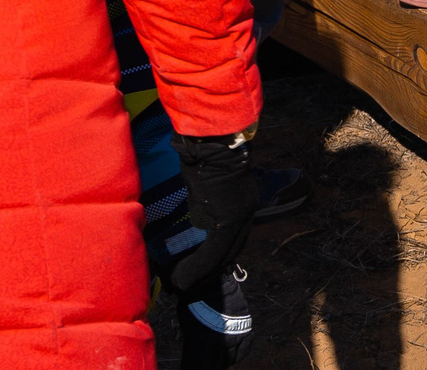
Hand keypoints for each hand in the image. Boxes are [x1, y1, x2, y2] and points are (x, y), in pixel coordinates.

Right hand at [168, 130, 257, 296]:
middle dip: (213, 268)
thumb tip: (198, 207)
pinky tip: (183, 280)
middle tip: (192, 282)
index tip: (209, 268)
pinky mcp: (227, 221)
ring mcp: (238, 217)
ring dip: (200, 271)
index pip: (236, 237)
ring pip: (219, 253)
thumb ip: (208, 196)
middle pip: (231, 250)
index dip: (222, 255)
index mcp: (243, 201)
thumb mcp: (210, 177)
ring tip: (182, 283)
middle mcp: (244, 212)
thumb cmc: (207, 150)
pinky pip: (212, 253)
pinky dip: (197, 269)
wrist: (215, 142)